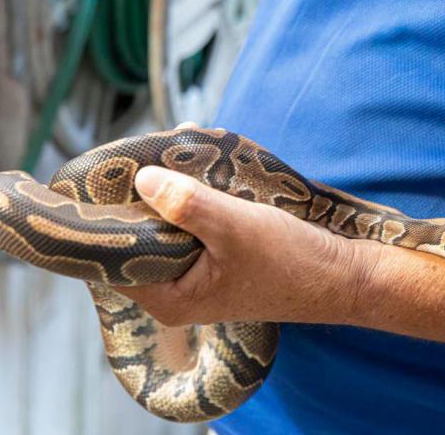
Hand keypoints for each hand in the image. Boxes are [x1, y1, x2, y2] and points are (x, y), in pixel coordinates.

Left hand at [112, 127, 382, 326]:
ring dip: (168, 188)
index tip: (102, 176)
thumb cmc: (291, 262)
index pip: (111, 257)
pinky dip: (192, 194)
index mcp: (167, 298)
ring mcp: (196, 275)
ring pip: (165, 225)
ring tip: (171, 147)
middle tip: (140, 151)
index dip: (102, 218)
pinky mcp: (216, 259)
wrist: (341, 276)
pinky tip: (197, 161)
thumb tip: (141, 179)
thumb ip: (187, 205)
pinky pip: (191, 222)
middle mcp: (175, 291)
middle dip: (139, 192)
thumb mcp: (236, 228)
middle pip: (137, 235)